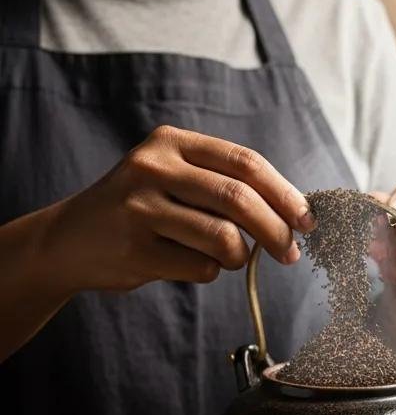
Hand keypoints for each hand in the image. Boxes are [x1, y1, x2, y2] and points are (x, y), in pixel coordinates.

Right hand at [47, 125, 313, 292]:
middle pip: (239, 200)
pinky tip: (187, 263)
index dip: (285, 193)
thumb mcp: (176, 179)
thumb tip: (295, 214)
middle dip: (276, 231)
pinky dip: (210, 272)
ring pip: (224, 237)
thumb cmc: (142, 211)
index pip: (245, 163)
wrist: (68, 241)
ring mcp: (140, 207)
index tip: (308, 220)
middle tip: (290, 253)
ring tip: (230, 258)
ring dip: (240, 256)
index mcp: (171, 143)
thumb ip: (226, 186)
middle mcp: (153, 167)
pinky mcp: (135, 248)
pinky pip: (201, 267)